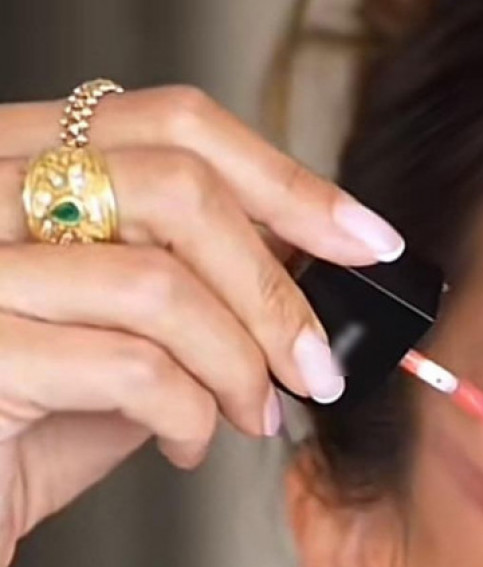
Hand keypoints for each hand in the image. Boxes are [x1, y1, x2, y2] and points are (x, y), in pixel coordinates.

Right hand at [0, 85, 404, 566]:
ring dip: (239, 365)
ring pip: (159, 283)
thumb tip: (311, 264)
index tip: (364, 238)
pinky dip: (189, 416)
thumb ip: (189, 283)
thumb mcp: (118, 331)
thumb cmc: (23, 422)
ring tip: (254, 415)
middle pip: (176, 187)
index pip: (170, 122)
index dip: (285, 178)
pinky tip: (185, 443)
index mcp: (18, 161)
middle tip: (314, 364)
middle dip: (274, 288)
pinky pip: (130, 368)